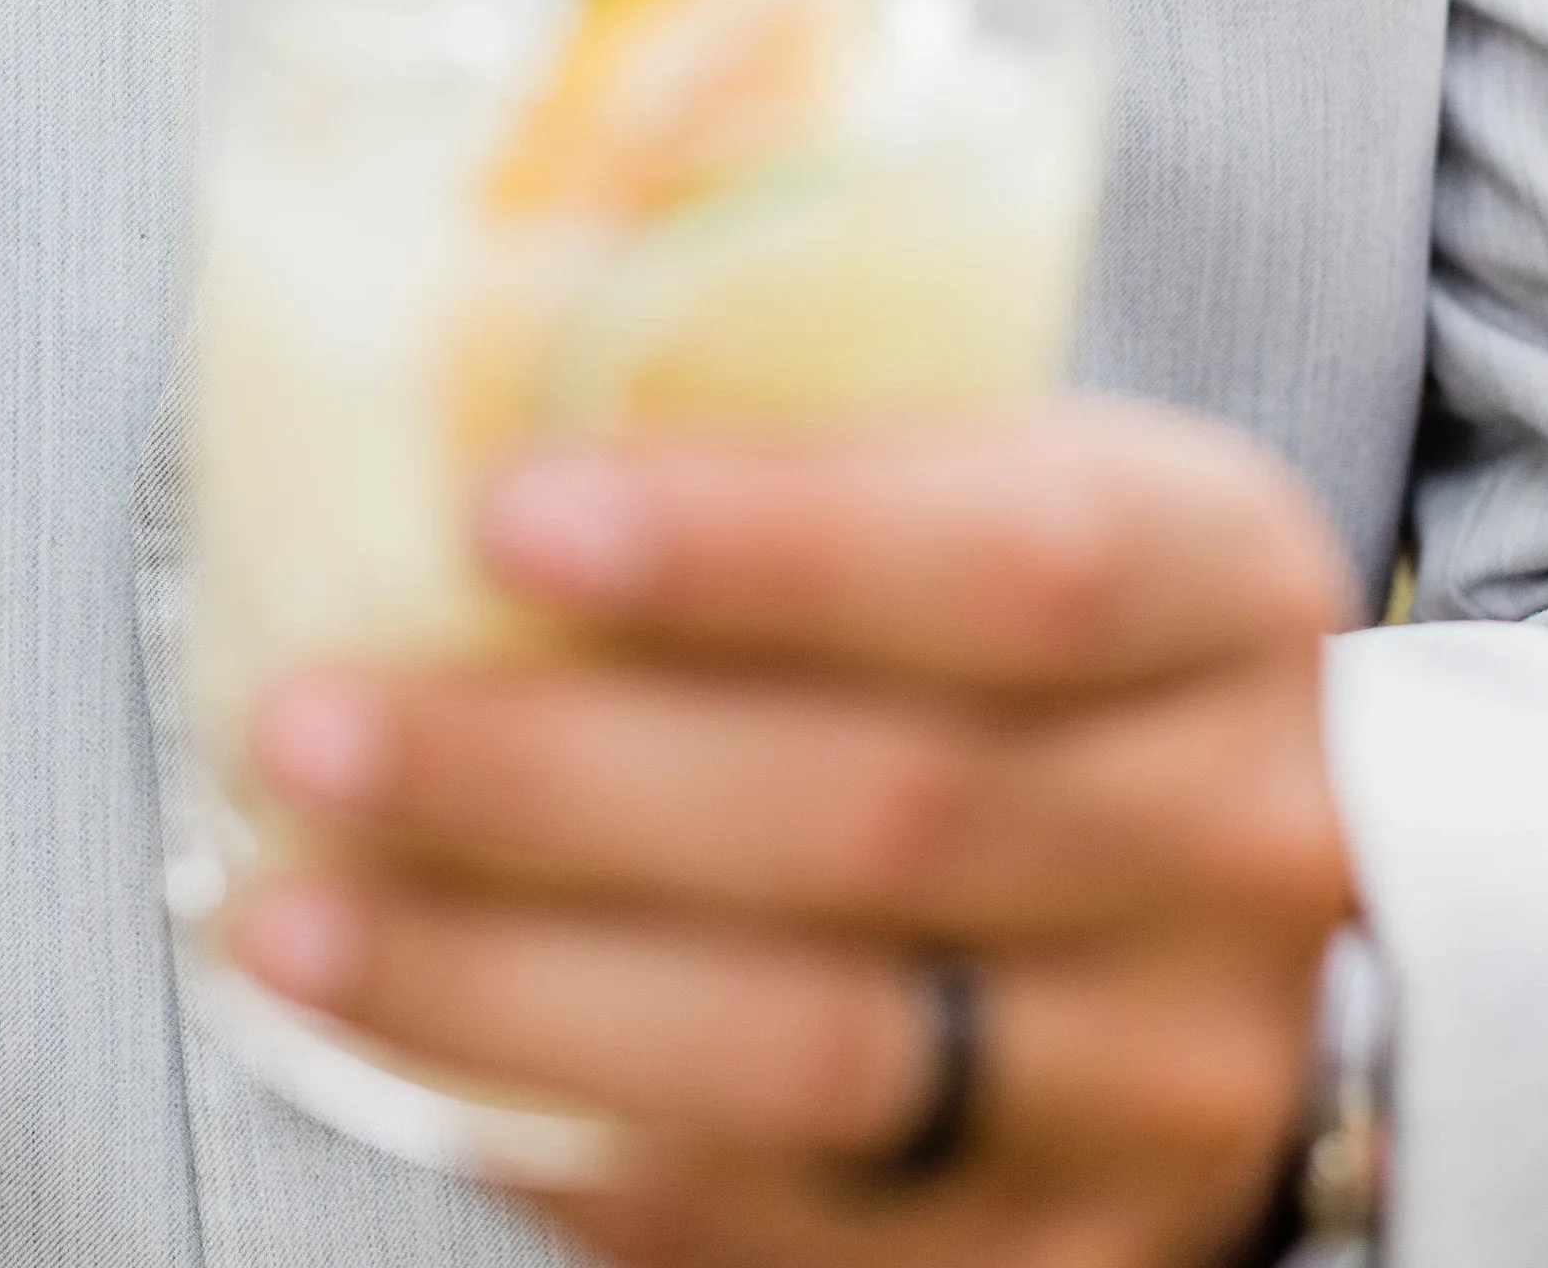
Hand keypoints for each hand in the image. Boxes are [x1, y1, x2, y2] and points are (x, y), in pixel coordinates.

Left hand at [234, 399, 1359, 1267]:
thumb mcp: (1017, 468)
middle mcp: (1237, 840)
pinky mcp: (1068, 1261)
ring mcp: (1165, 1080)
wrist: (1258, 884)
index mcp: (1227, 586)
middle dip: (552, 780)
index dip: (756, 543)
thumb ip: (815, 430)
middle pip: (883, 818)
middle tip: (307, 728)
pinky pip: (788, 1236)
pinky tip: (412, 1062)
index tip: (501, 513)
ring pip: (817, 1062)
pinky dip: (573, 1154)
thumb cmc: (1057, 629)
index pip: (1014, 561)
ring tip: (289, 918)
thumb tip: (462, 368)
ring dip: (509, 992)